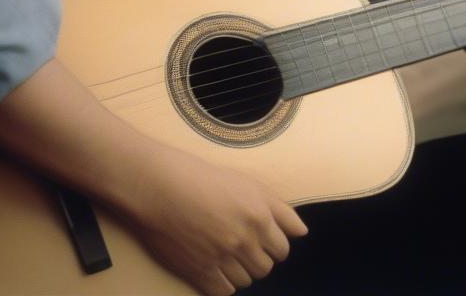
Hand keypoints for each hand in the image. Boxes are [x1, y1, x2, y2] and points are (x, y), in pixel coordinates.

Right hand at [124, 146, 307, 294]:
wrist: (163, 187)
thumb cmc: (206, 180)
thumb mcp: (250, 185)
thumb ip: (280, 210)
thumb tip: (302, 232)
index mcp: (260, 217)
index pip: (283, 248)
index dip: (274, 244)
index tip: (263, 239)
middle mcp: (245, 240)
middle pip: (266, 267)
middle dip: (259, 258)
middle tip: (243, 245)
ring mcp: (222, 258)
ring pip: (247, 280)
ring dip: (242, 270)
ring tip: (227, 253)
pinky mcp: (200, 272)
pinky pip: (224, 292)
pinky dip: (224, 284)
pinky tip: (216, 269)